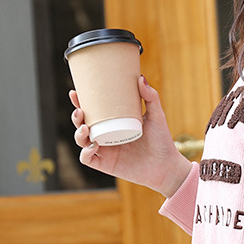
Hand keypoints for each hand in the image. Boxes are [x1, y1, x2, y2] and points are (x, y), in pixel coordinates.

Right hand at [70, 76, 192, 197]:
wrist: (167, 166)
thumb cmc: (162, 141)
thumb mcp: (156, 116)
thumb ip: (150, 97)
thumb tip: (140, 77)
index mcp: (113, 124)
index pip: (92, 111)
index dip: (80, 102)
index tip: (75, 93)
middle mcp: (106, 137)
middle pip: (81, 124)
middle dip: (75, 116)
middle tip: (80, 110)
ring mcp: (105, 151)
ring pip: (81, 141)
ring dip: (78, 133)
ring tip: (84, 127)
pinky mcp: (107, 165)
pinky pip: (87, 159)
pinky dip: (86, 153)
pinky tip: (93, 145)